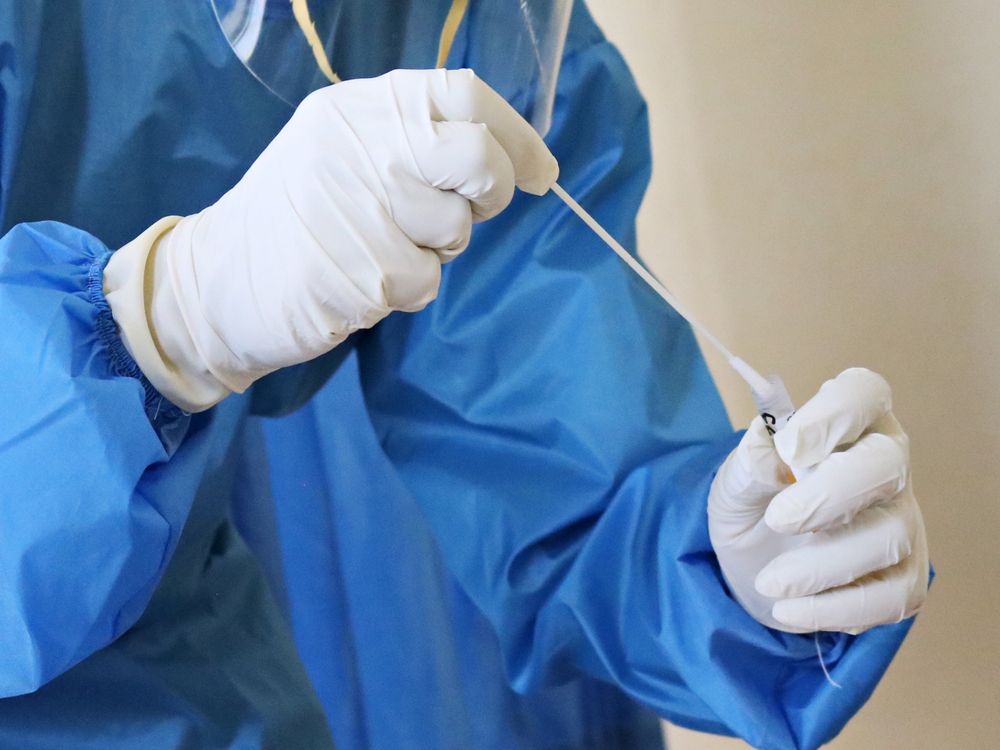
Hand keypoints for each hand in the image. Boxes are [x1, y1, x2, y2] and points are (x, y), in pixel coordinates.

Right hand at [106, 69, 557, 410]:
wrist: (215, 282)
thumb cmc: (295, 219)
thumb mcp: (341, 153)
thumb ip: (411, 143)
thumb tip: (504, 162)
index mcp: (359, 109)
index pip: (464, 95)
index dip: (517, 136)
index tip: (539, 173)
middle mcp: (362, 146)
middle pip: (475, 157)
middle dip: (492, 190)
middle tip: (472, 212)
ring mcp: (359, 207)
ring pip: (454, 230)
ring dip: (434, 250)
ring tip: (380, 248)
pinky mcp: (359, 270)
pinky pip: (424, 281)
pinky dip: (405, 290)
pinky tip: (361, 281)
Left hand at [708, 368, 928, 633]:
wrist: (753, 565)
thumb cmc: (753, 502)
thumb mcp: (733, 481)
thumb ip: (749, 462)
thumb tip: (769, 446)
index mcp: (847, 422)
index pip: (864, 393)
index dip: (836, 413)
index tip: (792, 446)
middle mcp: (885, 464)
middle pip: (886, 463)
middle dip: (830, 494)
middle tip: (778, 521)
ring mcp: (901, 521)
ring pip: (888, 536)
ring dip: (821, 565)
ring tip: (770, 583)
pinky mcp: (904, 577)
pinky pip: (891, 597)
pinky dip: (837, 609)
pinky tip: (790, 610)